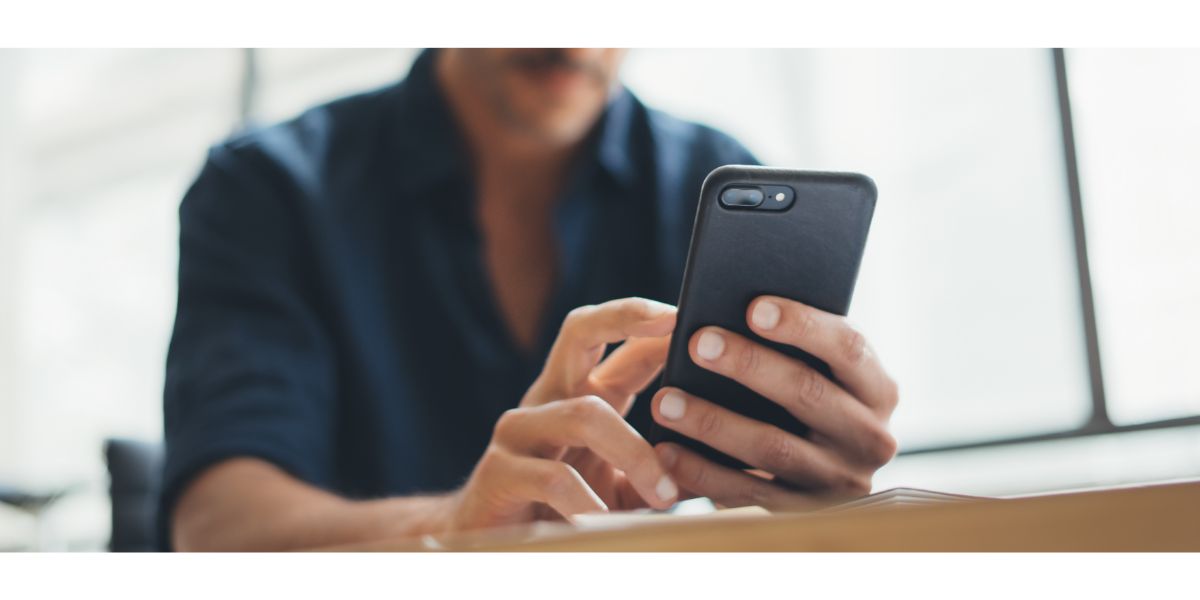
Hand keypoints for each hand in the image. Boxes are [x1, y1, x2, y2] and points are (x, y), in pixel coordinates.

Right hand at [443, 297, 680, 531]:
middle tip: (670, 319)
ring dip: (633, 454)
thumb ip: (668, 467)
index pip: (619, 340)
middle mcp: (549, 398)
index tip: (696, 312)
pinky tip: (607, 524)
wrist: (493, 553)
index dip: (654, 319)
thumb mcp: (628, 486)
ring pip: (584, 415)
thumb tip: (733, 457)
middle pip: (580, 331)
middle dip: (626, 315)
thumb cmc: (571, 512)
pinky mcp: (497, 471)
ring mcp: (520, 429)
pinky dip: (589, 504)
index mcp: (582, 393)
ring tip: (664, 495)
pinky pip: (553, 478)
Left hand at [650, 295, 897, 509]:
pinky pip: (748, 493)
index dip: (803, 325)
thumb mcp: (824, 375)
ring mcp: (839, 480)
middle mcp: (869, 437)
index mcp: (878, 390)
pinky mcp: (802, 513)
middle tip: (698, 343)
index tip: (753, 307)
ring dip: (713, 422)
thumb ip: (800, 347)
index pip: (849, 347)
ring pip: (773, 447)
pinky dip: (703, 472)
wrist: (825, 479)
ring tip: (667, 401)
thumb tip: (737, 307)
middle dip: (749, 364)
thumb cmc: (809, 401)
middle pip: (808, 393)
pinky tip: (668, 450)